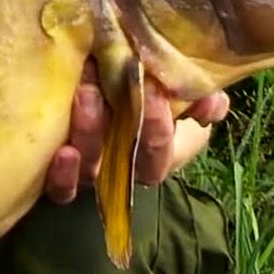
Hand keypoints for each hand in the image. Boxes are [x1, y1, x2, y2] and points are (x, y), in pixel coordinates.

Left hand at [44, 63, 229, 203]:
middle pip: (125, 163)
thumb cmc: (149, 91)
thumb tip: (213, 103)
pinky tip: (61, 151)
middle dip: (121, 127)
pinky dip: (61, 175)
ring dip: (88, 135)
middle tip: (110, 87)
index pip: (160, 152)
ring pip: (90, 171)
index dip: (157, 128)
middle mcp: (123, 168)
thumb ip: (201, 99)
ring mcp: (91, 172)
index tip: (153, 90)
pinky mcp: (60, 172)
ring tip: (85, 94)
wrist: (112, 87)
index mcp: (158, 154)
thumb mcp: (179, 93)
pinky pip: (60, 187)